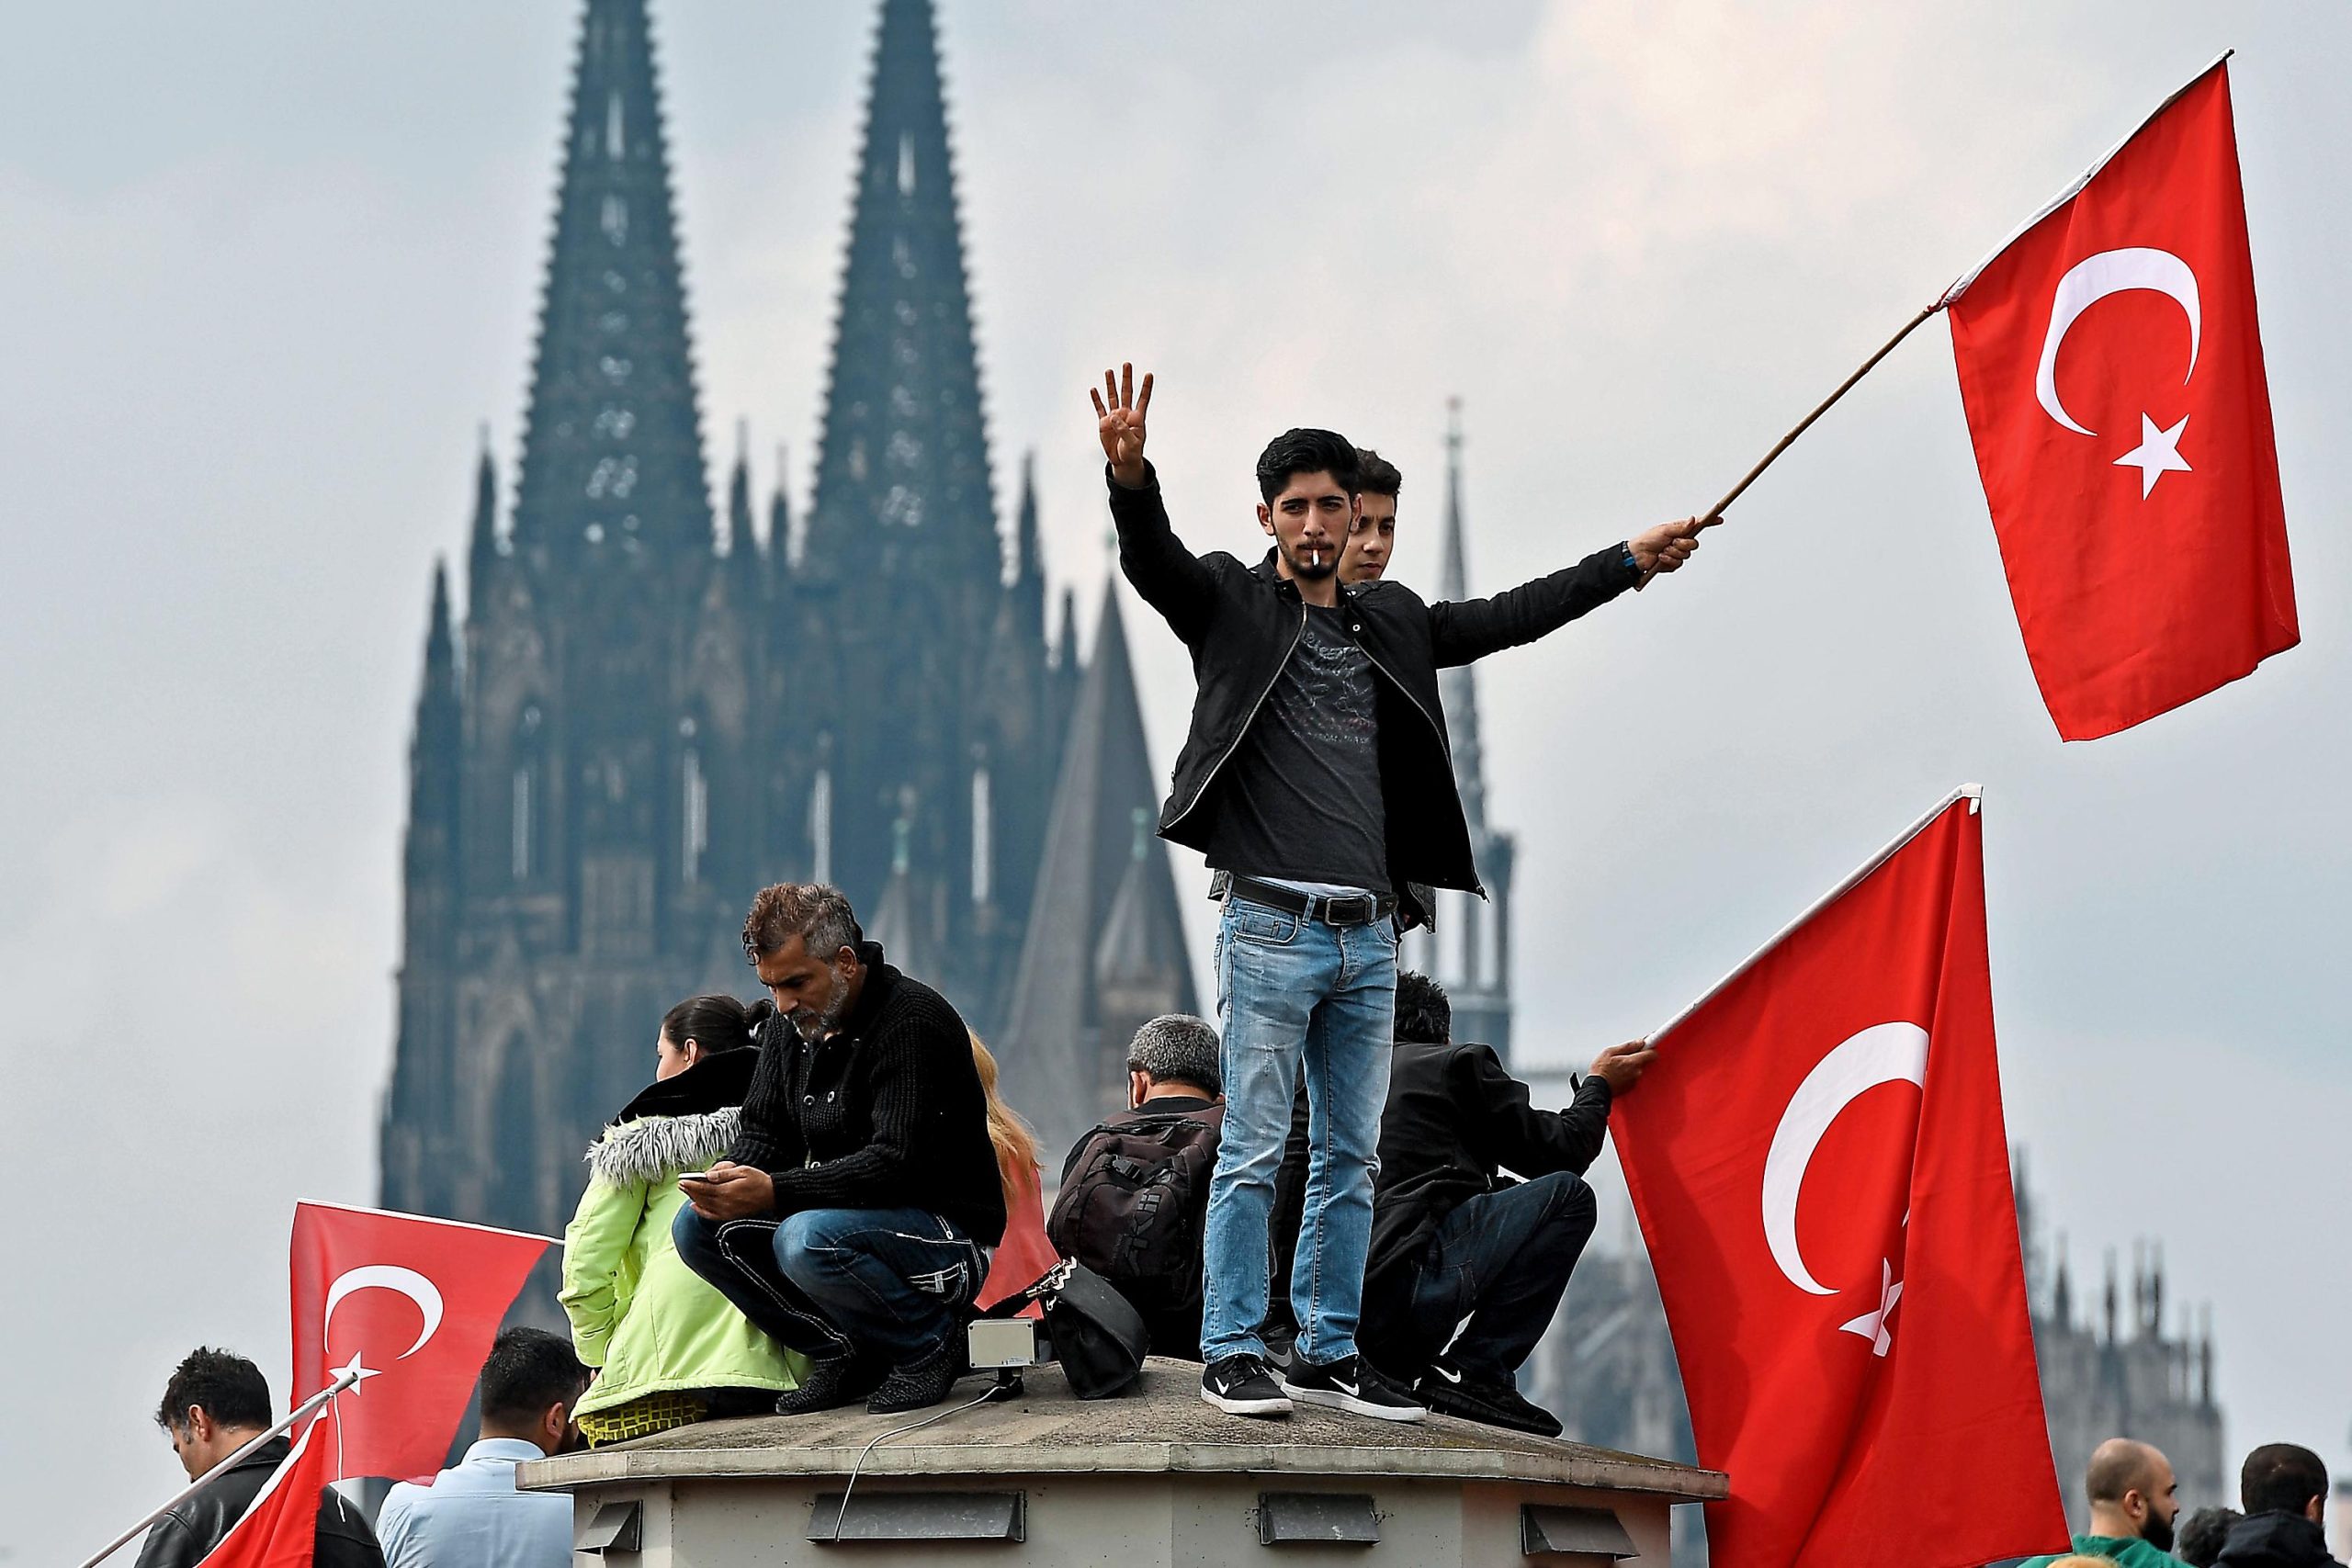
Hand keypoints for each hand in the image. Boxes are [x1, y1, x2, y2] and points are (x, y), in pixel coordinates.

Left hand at [681, 1160, 773, 1220]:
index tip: (682, 1181)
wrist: (771, 1195)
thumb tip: (708, 1175)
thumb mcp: (742, 1171)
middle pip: (702, 1198)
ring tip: (687, 1192)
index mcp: (727, 1191)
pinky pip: (711, 1215)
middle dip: (690, 1191)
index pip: (703, 1188)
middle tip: (681, 1185)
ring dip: (694, 1199)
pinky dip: (701, 1212)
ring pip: (704, 1206)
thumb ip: (724, 1174)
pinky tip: (695, 1206)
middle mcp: (725, 1203)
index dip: (691, 1185)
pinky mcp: (730, 1216)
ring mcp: (727, 1211)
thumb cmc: (758, 1180)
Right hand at [1090, 363, 1152, 487]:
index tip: (1149, 374)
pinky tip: (1094, 389)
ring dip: (1111, 384)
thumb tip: (1113, 416)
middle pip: (1127, 392)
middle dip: (1127, 379)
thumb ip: (1124, 430)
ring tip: (1109, 371)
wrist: (1122, 462)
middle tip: (1127, 364)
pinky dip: (1096, 399)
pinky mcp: (1104, 423)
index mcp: (1137, 418)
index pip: (1143, 399)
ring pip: (1112, 396)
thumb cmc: (1132, 452)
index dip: (1146, 387)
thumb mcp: (1132, 443)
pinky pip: (1100, 408)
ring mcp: (1115, 417)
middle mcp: (1126, 414)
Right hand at [1588, 1040, 1658, 1094]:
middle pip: (1644, 1060)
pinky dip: (1627, 1074)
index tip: (1649, 1043)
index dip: (1650, 1047)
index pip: (1652, 1053)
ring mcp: (1635, 1080)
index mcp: (1633, 1062)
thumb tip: (1639, 1042)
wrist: (1596, 1089)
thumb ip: (1627, 1046)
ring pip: (1637, 1068)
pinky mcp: (1631, 1087)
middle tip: (1623, 1056)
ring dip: (1630, 1066)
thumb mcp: (1609, 1052)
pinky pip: (1633, 1076)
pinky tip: (1617, 1073)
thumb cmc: (1600, 1071)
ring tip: (1617, 1066)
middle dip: (1636, 1057)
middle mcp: (1637, 1072)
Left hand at [1630, 515, 1712, 574]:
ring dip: (1673, 552)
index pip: (1698, 526)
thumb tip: (1693, 520)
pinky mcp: (1674, 563)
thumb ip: (1681, 527)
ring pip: (1686, 554)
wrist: (1638, 555)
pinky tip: (1661, 558)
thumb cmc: (1648, 539)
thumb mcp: (1665, 530)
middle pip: (1694, 544)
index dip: (1709, 523)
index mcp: (1680, 531)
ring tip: (1663, 550)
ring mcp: (1678, 553)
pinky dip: (1669, 560)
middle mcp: (1680, 541)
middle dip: (1683, 544)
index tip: (1719, 519)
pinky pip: (1678, 563)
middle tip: (1672, 542)